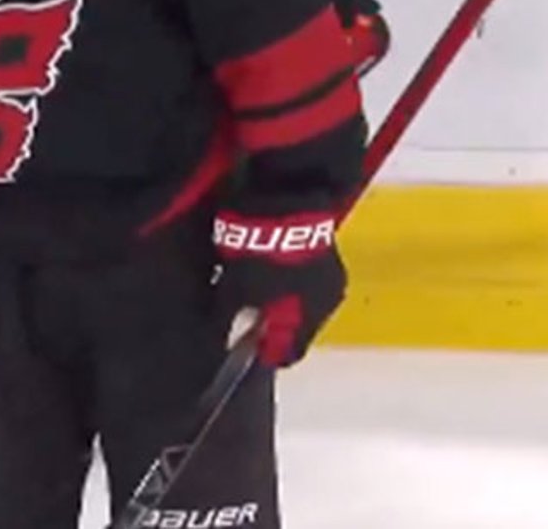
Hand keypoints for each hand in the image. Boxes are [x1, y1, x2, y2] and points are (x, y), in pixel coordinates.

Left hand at [213, 210, 346, 367]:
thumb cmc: (258, 253)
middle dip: (274, 324)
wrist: (284, 199)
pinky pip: (305, 276)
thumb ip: (228, 318)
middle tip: (247, 317)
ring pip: (303, 300)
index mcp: (307, 319)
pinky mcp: (326, 250)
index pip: (289, 353)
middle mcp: (327, 302)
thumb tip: (220, 336)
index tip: (248, 349)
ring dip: (282, 299)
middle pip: (298, 327)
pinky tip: (266, 265)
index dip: (266, 353)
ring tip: (254, 288)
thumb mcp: (234, 288)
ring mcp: (330, 274)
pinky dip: (288, 278)